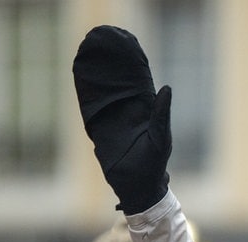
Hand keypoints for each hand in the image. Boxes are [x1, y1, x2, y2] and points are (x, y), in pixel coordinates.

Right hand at [73, 26, 171, 212]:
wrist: (137, 187)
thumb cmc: (154, 164)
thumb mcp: (160, 136)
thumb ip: (161, 113)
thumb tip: (166, 87)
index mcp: (145, 113)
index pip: (138, 86)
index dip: (133, 70)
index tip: (128, 51)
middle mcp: (128, 114)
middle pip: (119, 87)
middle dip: (113, 70)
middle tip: (104, 48)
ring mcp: (113, 121)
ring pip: (104, 96)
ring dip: (98, 80)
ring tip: (90, 59)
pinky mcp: (100, 131)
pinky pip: (92, 110)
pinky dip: (87, 96)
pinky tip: (81, 82)